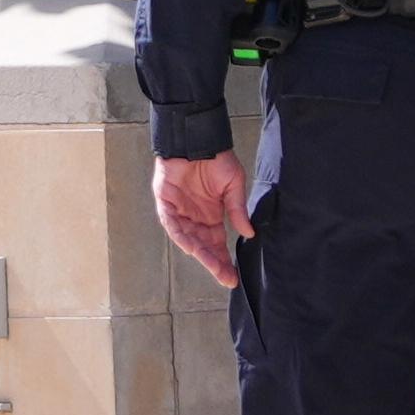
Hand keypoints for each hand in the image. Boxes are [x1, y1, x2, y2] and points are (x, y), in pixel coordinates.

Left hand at [154, 152, 257, 289]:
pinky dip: (179, 233)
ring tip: (212, 265)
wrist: (198, 137)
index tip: (233, 277)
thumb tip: (248, 233)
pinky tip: (191, 245)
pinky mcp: (165, 200)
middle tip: (226, 277)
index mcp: (210, 216)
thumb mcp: (233, 186)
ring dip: (199, 252)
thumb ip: (237, 210)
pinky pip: (171, 222)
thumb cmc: (216, 158)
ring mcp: (179, 210)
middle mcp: (194, 217)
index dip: (224, 260)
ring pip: (187, 238)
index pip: (216, 244)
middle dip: (213, 262)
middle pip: (202, 246)